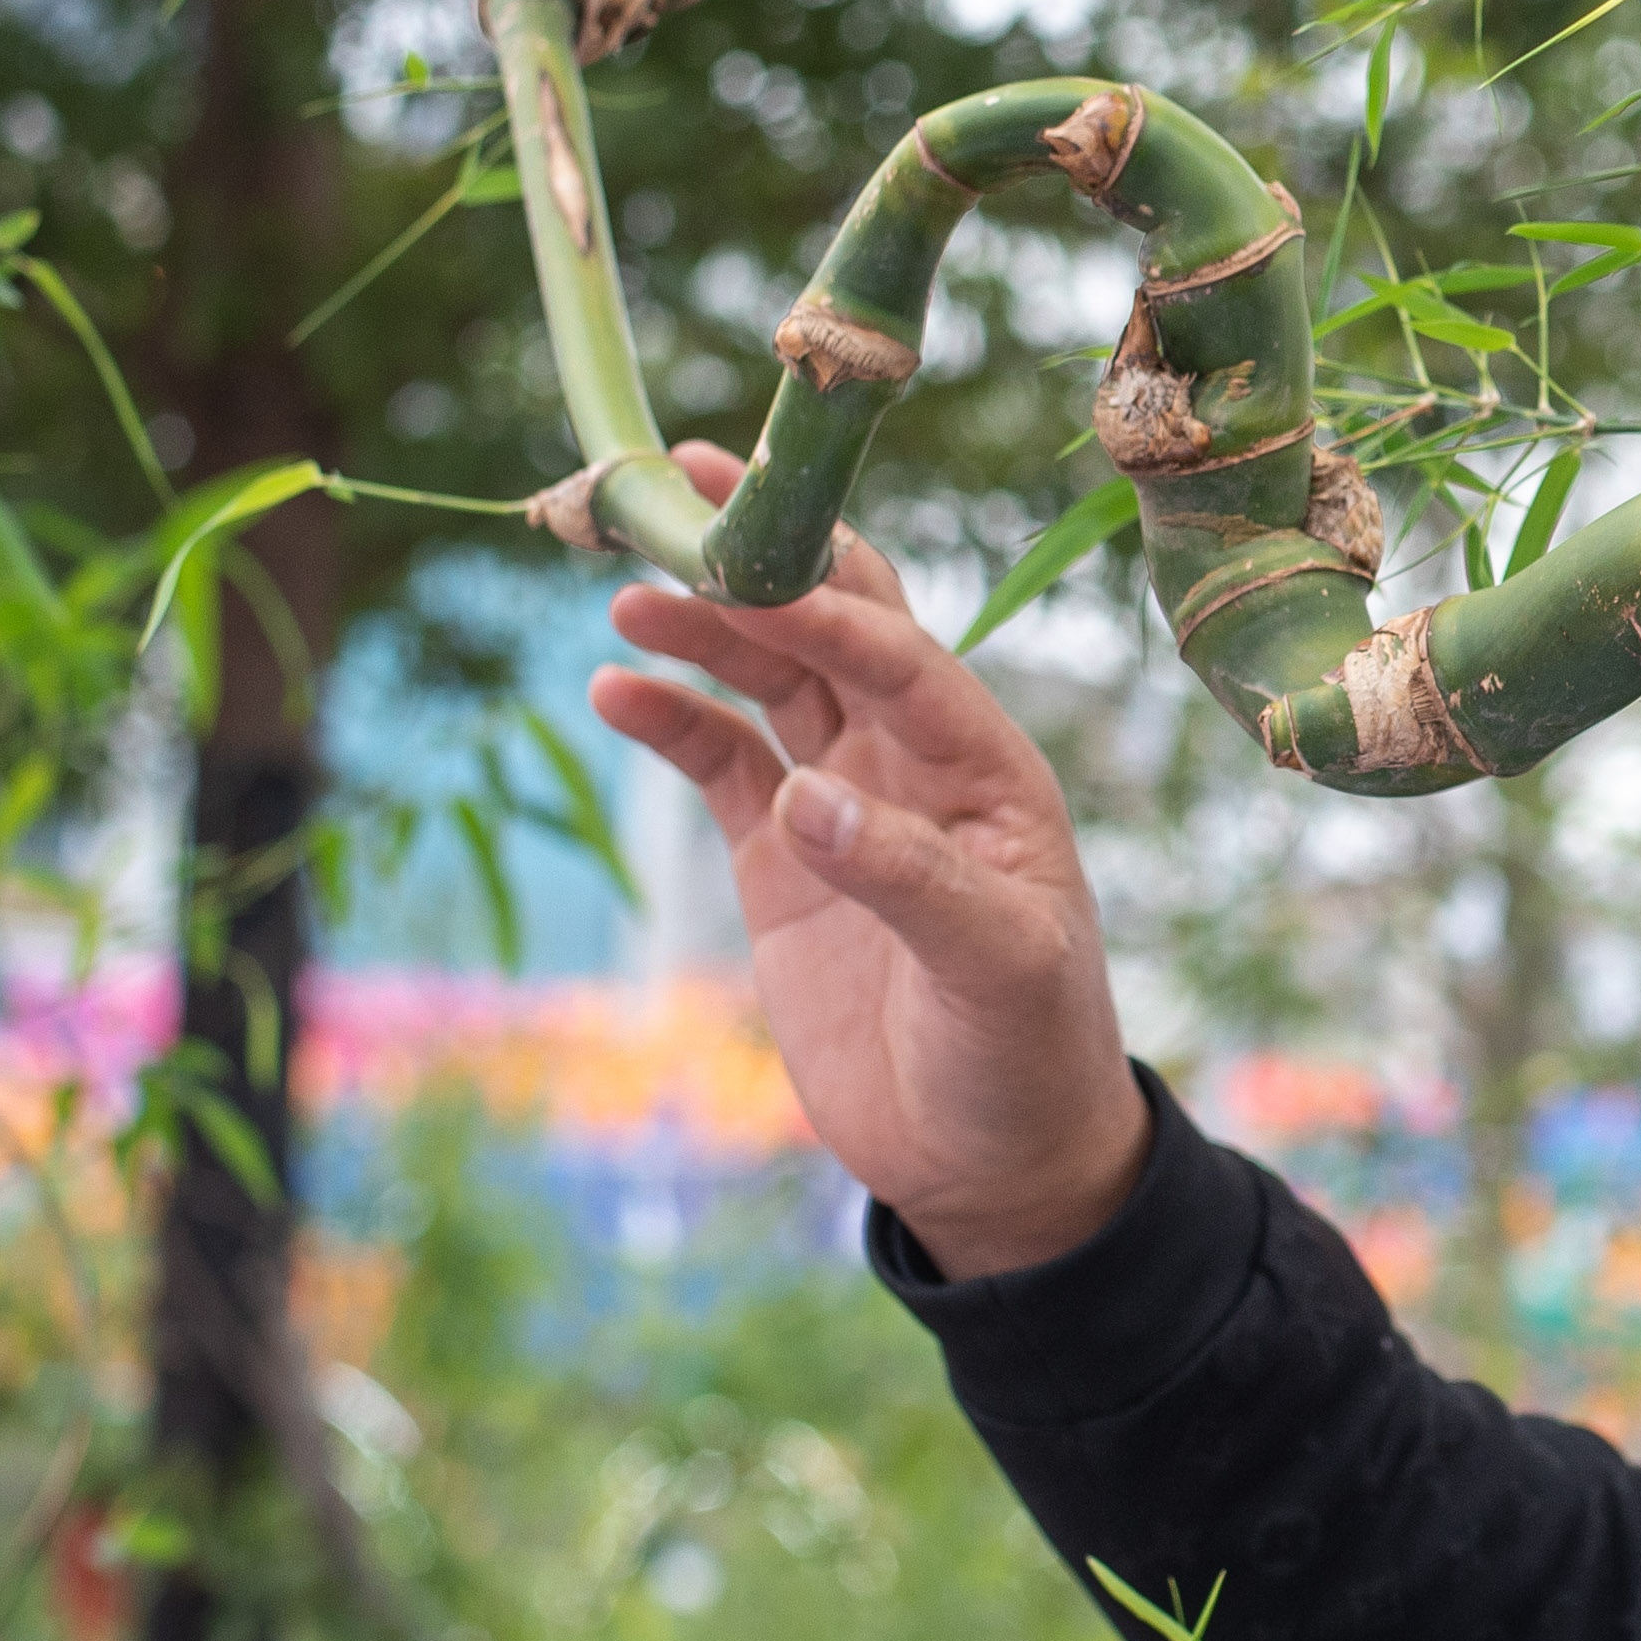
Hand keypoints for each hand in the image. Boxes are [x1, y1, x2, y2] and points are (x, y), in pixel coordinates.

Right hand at [584, 448, 1147, 1277]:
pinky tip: (614, 686)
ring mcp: (843, 804)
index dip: (830, 604)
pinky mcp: (783, 862)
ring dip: (703, 631)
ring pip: (767, 681)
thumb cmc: (1026, 1056)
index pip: (903, 657)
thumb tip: (806, 802)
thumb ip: (907, 881)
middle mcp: (915, 764)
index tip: (749, 556)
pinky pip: (721, 763)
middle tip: (679, 480)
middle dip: (762, 556)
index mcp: (987, 769)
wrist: (994, 1159)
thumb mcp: (996, 972)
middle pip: (832, 631)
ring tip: (626, 592)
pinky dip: (671, 720)